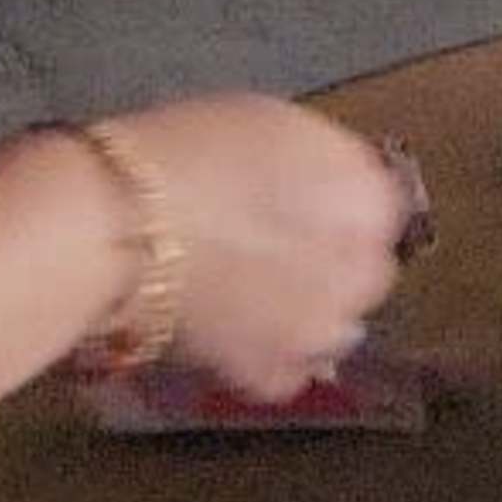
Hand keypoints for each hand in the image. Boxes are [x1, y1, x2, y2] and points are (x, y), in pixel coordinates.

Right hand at [107, 95, 413, 395]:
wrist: (119, 222)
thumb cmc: (186, 151)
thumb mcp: (274, 126)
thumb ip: (322, 167)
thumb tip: (327, 193)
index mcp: (370, 199)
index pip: (382, 207)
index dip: (337, 206)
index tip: (302, 204)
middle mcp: (366, 270)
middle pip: (366, 270)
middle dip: (332, 262)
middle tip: (273, 249)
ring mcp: (323, 331)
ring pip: (335, 327)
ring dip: (308, 313)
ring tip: (251, 295)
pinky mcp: (275, 376)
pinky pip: (288, 369)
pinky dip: (266, 355)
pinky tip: (230, 331)